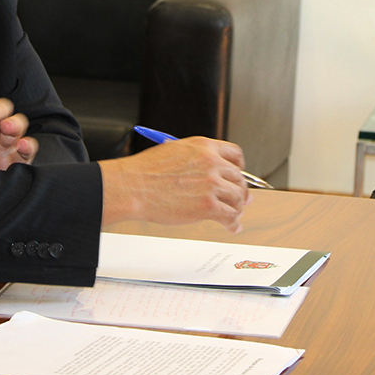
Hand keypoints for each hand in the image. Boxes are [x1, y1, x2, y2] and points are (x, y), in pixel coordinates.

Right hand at [99, 137, 250, 231]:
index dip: (239, 167)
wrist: (133, 187)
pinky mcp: (208, 205)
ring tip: (234, 215)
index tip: (239, 175)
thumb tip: (208, 171)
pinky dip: (233, 223)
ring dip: (237, 208)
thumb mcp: (175, 152)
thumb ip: (196, 159)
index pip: (234, 154)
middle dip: (240, 191)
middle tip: (241, 200)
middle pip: (238, 178)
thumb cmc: (146, 172)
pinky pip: (229, 216)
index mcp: (204, 147)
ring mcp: (211, 184)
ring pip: (237, 197)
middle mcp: (212, 163)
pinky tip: (232, 227)